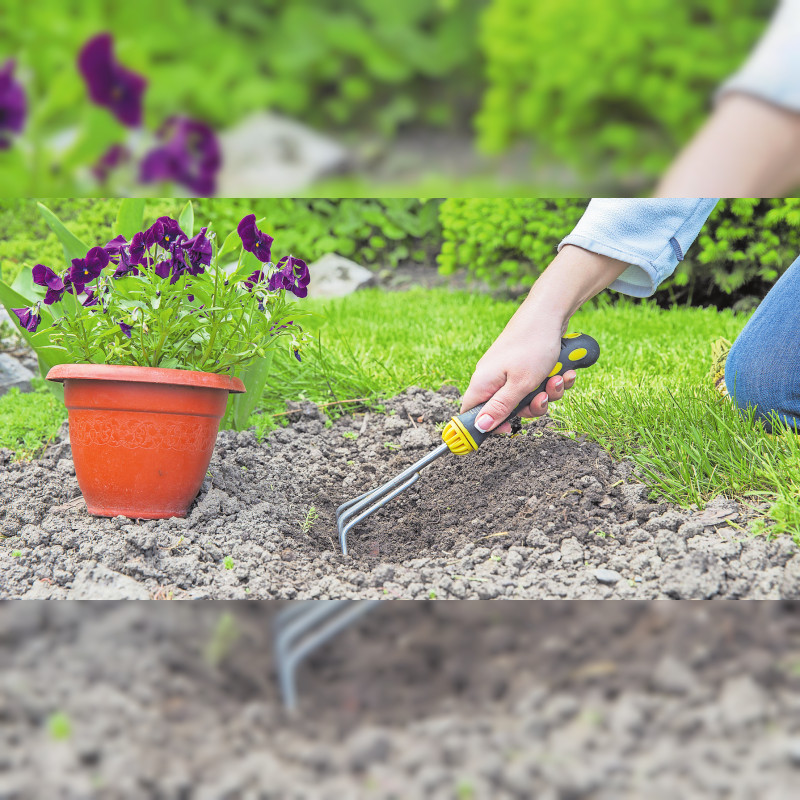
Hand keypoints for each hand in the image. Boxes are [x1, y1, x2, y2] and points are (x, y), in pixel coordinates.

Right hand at [460, 319, 576, 434]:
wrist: (550, 312)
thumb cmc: (532, 346)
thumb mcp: (520, 384)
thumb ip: (500, 408)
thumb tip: (480, 426)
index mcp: (483, 383)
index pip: (472, 413)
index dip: (488, 426)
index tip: (510, 428)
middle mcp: (493, 378)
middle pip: (506, 409)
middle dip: (531, 407)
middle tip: (542, 398)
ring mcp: (509, 371)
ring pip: (527, 397)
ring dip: (547, 393)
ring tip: (558, 379)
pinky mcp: (525, 365)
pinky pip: (537, 384)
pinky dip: (552, 381)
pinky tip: (564, 371)